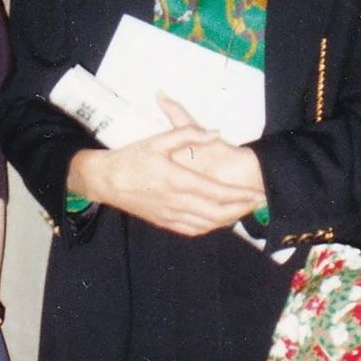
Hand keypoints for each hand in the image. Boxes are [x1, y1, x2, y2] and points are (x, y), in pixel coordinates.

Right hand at [70, 98, 260, 235]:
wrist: (104, 181)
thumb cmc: (130, 158)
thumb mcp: (157, 139)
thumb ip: (187, 132)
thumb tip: (214, 131)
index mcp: (177, 180)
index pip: (217, 192)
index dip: (240, 195)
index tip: (256, 193)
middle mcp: (176, 201)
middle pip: (217, 213)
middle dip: (241, 209)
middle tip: (257, 203)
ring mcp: (169, 215)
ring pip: (207, 224)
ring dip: (228, 219)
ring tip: (243, 210)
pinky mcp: (163, 222)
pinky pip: (192, 230)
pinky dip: (210, 227)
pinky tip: (218, 221)